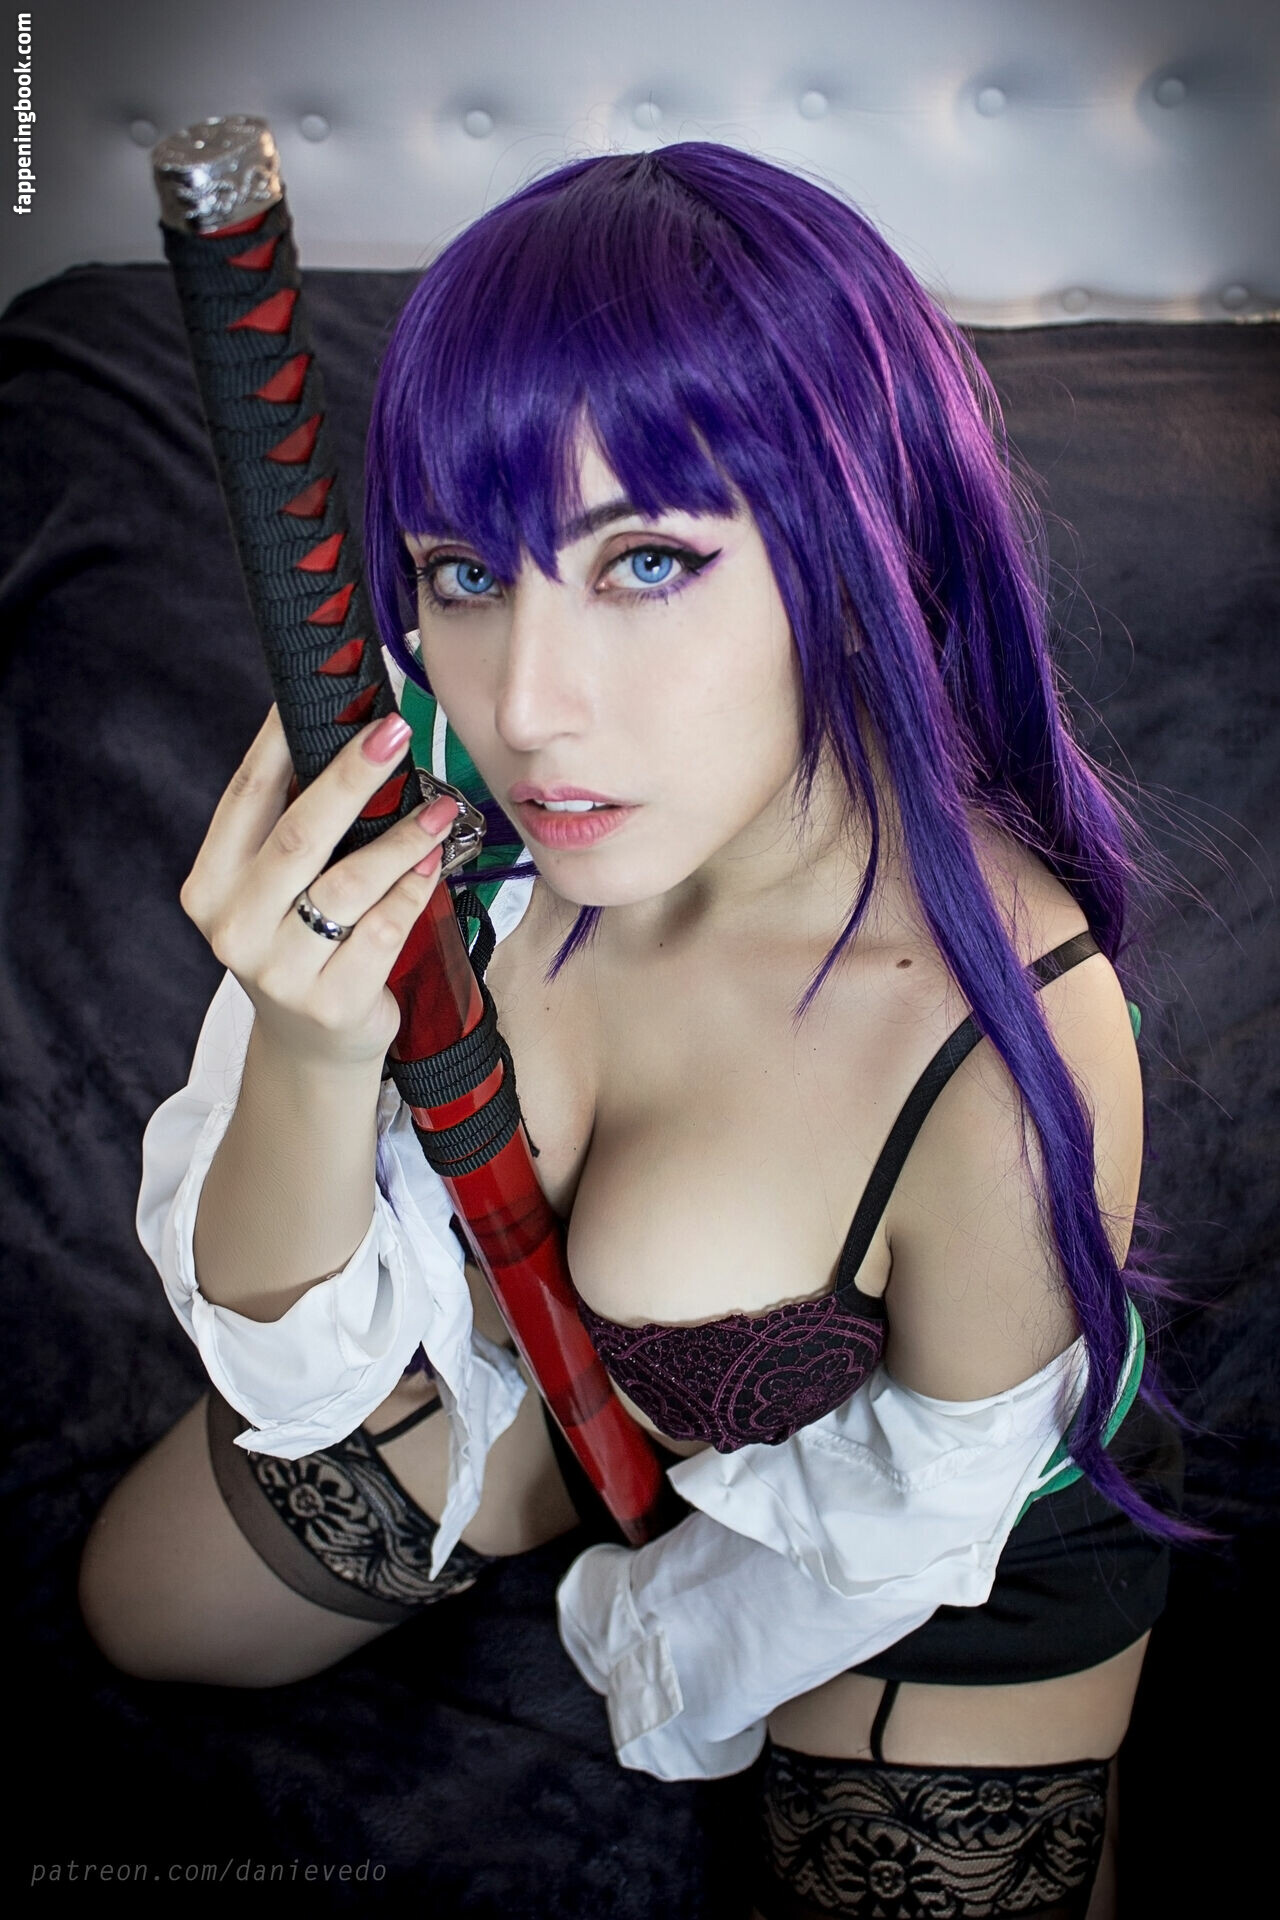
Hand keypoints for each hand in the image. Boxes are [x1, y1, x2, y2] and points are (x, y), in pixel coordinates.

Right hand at [180, 706, 459, 1070]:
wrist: (312, 1045)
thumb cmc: (301, 945)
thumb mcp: (275, 890)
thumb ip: (293, 829)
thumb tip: (348, 735)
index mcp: (209, 885)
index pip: (246, 796)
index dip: (284, 741)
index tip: (334, 701)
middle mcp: (233, 927)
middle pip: (300, 834)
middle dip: (352, 776)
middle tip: (395, 731)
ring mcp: (279, 971)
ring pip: (350, 883)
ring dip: (403, 838)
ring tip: (440, 810)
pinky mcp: (330, 1002)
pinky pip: (384, 929)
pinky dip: (413, 891)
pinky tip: (434, 866)